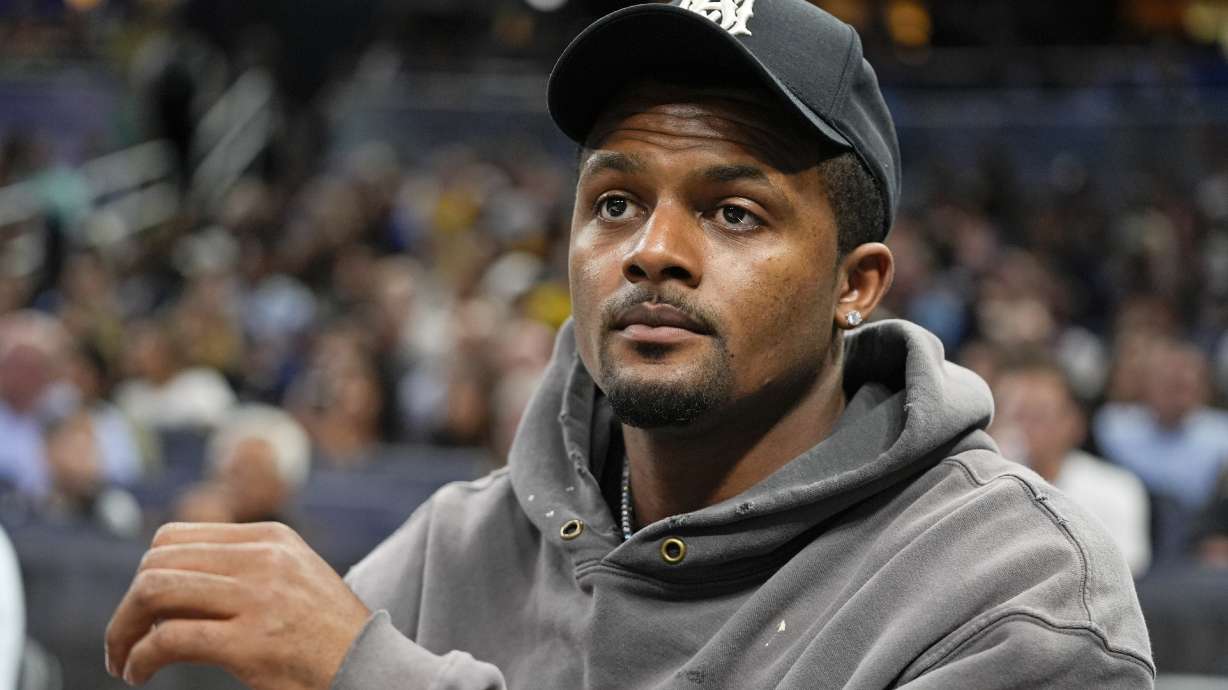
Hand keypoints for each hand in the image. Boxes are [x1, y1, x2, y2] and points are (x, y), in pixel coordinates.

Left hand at [105, 522, 370, 688]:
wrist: (371, 667)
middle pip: (157, 562)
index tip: (141, 611)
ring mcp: (258, 598)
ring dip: (123, 630)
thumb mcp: (292, 576)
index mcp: (271, 537)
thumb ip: (245, 565)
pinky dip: (139, 658)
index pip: (175, 537)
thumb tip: (168, 576)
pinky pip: (168, 639)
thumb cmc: (327, 634)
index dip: (145, 573)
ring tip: (124, 659)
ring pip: (154, 592)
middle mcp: (264, 559)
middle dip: (127, 606)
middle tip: (123, 641)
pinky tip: (140, 674)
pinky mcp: (251, 643)